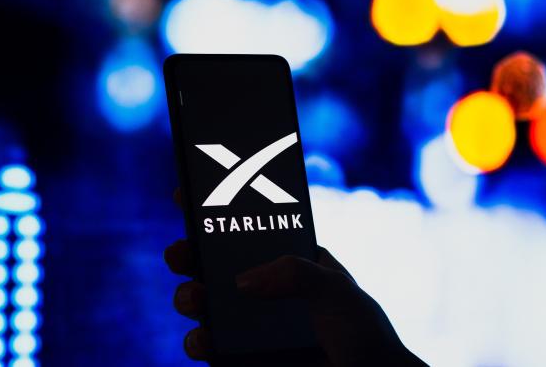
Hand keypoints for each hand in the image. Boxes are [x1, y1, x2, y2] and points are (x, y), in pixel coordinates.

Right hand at [164, 188, 425, 366]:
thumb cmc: (363, 333)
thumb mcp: (336, 289)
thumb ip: (294, 274)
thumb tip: (242, 281)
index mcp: (290, 260)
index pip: (249, 228)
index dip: (218, 210)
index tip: (188, 195)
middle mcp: (266, 288)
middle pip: (215, 264)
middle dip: (190, 253)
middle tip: (182, 251)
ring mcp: (251, 325)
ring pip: (205, 303)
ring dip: (189, 296)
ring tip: (196, 297)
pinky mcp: (241, 358)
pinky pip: (208, 346)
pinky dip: (199, 341)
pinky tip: (204, 338)